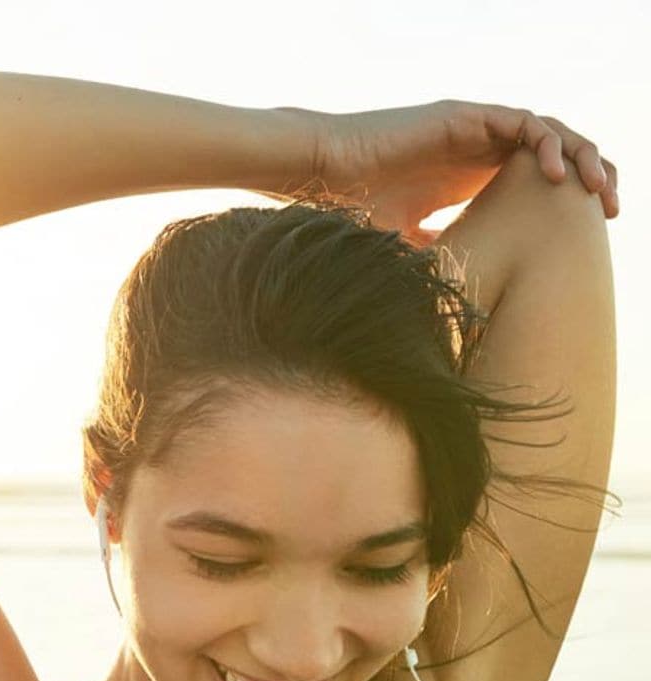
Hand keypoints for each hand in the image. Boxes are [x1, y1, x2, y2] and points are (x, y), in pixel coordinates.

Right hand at [283, 100, 618, 246]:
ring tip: (596, 187)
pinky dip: (546, 140)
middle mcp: (481, 151)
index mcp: (475, 179)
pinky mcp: (466, 116)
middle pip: (556, 154)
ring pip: (549, 132)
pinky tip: (556, 171)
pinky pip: (522, 120)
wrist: (329, 177)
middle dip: (592, 177)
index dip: (571, 202)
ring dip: (581, 155)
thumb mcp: (409, 246)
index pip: (540, 181)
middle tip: (612, 209)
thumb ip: (436, 259)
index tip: (594, 230)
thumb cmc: (359, 212)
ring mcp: (476, 130)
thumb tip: (447, 302)